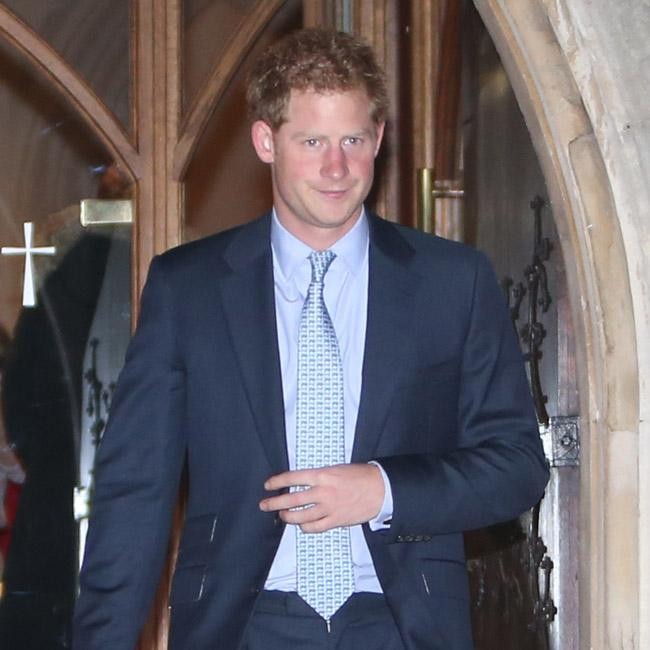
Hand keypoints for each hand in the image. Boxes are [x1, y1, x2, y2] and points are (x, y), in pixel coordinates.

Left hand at [259, 463, 383, 532]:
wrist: (380, 489)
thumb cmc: (359, 475)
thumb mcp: (336, 468)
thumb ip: (319, 476)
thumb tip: (303, 483)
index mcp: (322, 475)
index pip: (293, 478)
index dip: (277, 482)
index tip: (268, 485)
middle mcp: (323, 492)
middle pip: (292, 500)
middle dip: (275, 503)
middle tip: (264, 505)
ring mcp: (329, 508)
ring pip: (300, 516)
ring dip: (287, 517)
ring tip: (282, 515)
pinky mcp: (336, 521)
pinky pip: (315, 527)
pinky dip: (305, 527)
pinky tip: (301, 525)